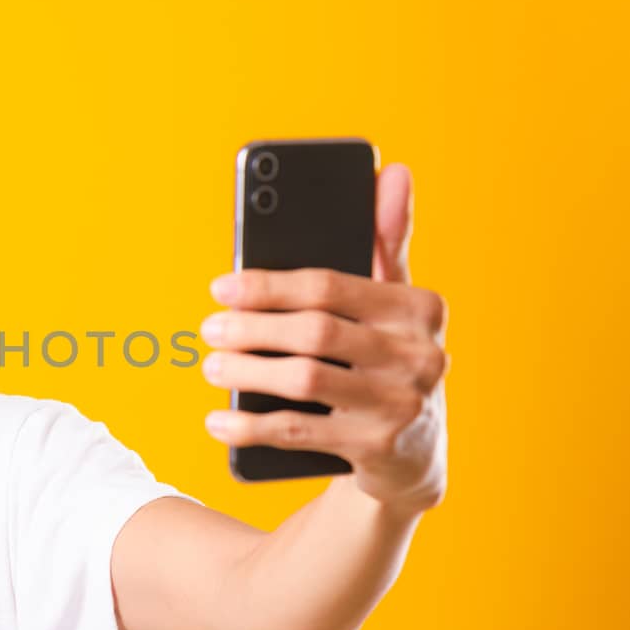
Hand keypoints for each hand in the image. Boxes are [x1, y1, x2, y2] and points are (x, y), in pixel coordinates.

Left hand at [200, 162, 448, 513]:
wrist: (415, 459)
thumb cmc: (391, 363)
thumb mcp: (396, 307)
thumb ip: (387, 242)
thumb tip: (393, 170)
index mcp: (420, 308)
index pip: (330, 286)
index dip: (267, 285)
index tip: (220, 287)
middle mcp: (421, 355)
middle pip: (313, 332)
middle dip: (250, 328)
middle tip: (208, 329)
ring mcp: (401, 405)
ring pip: (303, 380)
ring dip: (245, 372)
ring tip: (210, 367)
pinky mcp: (377, 449)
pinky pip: (298, 432)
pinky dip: (250, 426)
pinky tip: (218, 420)